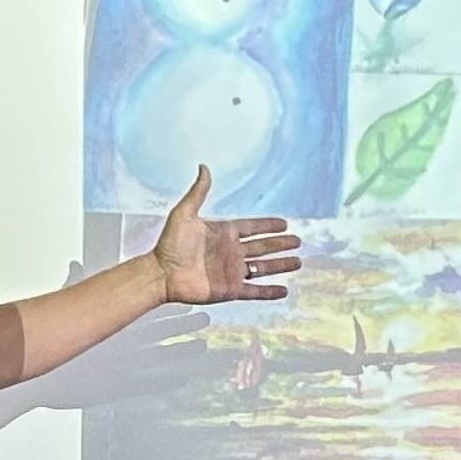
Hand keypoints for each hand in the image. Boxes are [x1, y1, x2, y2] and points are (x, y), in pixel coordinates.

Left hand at [151, 166, 301, 307]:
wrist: (162, 273)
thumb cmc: (169, 244)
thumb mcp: (184, 213)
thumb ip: (198, 192)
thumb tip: (203, 168)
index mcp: (224, 233)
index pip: (252, 228)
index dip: (268, 226)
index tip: (284, 224)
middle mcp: (231, 252)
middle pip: (262, 247)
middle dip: (280, 244)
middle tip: (297, 241)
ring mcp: (232, 271)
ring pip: (263, 268)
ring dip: (280, 265)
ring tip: (298, 262)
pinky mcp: (230, 290)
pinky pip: (255, 291)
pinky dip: (270, 291)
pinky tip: (283, 290)